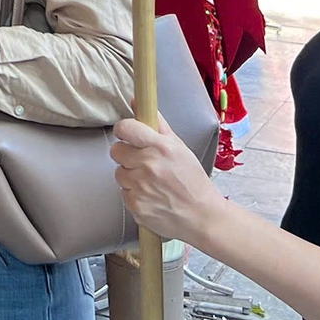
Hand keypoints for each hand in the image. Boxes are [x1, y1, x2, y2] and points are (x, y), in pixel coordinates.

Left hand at [111, 116, 225, 247]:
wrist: (202, 216)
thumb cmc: (192, 180)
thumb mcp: (179, 147)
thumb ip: (157, 124)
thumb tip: (137, 102)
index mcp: (161, 147)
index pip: (125, 128)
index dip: (124, 130)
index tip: (127, 134)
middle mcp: (149, 165)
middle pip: (116, 151)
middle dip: (127, 155)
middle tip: (143, 162)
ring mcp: (141, 187)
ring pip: (119, 173)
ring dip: (130, 176)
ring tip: (150, 182)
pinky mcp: (136, 206)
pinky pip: (123, 193)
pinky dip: (134, 194)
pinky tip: (150, 196)